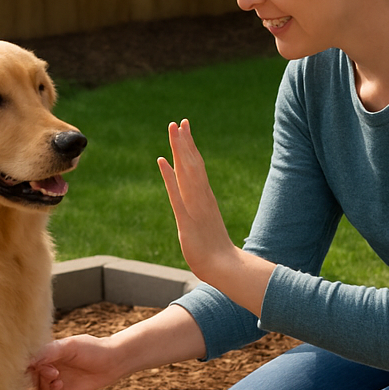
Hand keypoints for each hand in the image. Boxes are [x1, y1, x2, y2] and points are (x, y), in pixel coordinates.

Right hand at [29, 334, 121, 389]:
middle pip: (28, 374)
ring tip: (56, 377)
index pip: (27, 359)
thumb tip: (29, 359)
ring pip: (36, 385)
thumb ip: (49, 351)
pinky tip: (60, 385)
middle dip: (35, 374)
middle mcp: (47, 365)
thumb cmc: (91, 349)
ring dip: (43, 383)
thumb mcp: (69, 346)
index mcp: (47, 351)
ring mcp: (53, 378)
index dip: (26, 363)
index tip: (34, 364)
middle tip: (51, 372)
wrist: (111, 363)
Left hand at [156, 119, 274, 315]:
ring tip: (173, 130)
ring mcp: (195, 207)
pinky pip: (176, 194)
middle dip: (184, 142)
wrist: (226, 268)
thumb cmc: (216, 251)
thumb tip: (200, 211)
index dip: (189, 148)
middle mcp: (202, 197)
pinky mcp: (187, 220)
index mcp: (206, 198)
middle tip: (178, 121)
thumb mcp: (206, 227)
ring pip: (186, 172)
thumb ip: (202, 215)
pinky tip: (162, 160)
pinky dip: (168, 176)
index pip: (197, 168)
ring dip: (179, 150)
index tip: (184, 130)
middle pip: (192, 164)